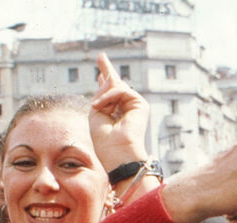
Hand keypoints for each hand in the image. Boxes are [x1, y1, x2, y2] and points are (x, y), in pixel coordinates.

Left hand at [90, 53, 151, 171]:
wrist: (117, 152)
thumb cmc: (104, 140)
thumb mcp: (96, 113)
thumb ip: (101, 95)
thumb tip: (110, 77)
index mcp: (114, 113)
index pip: (110, 94)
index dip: (104, 83)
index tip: (100, 73)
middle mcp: (124, 108)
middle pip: (116, 85)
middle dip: (107, 71)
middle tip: (100, 56)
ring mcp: (133, 106)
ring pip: (115, 87)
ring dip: (103, 96)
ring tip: (98, 108)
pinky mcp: (140, 105)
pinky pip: (120, 90)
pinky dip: (108, 97)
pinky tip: (101, 106)